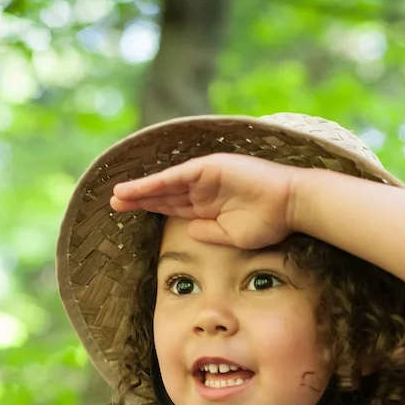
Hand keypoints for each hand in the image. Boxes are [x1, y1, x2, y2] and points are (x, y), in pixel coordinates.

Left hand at [109, 153, 298, 249]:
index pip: (173, 207)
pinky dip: (158, 182)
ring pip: (166, 185)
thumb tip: (187, 230)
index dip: (150, 209)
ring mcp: (207, 177)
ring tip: (117, 196)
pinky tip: (139, 188)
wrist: (291, 205)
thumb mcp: (232, 236)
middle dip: (139, 199)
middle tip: (113, 204)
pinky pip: (178, 176)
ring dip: (141, 191)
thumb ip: (208, 233)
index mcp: (208, 206)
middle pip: (164, 194)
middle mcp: (204, 189)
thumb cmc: (269, 223)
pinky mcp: (211, 168)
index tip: (128, 215)